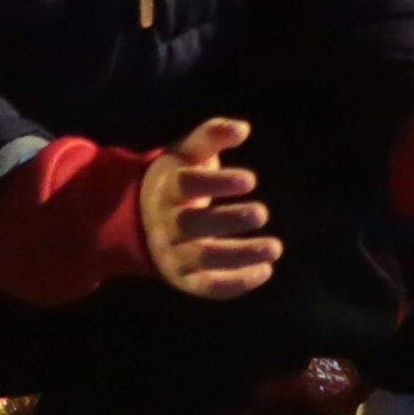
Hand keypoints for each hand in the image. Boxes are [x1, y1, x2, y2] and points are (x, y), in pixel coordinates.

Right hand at [135, 116, 279, 299]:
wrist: (137, 222)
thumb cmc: (176, 179)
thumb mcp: (186, 154)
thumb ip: (211, 135)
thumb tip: (242, 128)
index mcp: (166, 189)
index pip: (187, 186)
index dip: (217, 183)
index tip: (250, 180)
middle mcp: (165, 224)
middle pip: (192, 225)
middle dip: (228, 220)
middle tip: (262, 213)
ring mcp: (172, 254)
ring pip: (203, 259)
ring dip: (240, 256)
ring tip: (275, 248)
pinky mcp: (183, 278)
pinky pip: (207, 286)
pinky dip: (235, 283)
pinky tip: (265, 271)